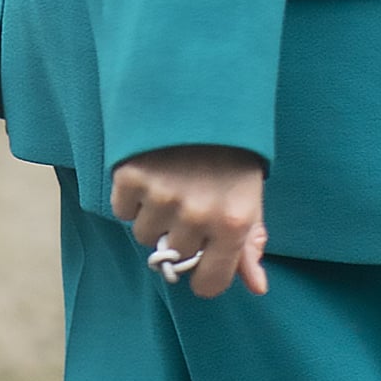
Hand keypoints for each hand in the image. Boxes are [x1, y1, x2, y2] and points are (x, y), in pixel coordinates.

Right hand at [110, 146, 268, 300]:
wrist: (201, 93)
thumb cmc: (231, 151)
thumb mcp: (250, 195)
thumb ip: (250, 244)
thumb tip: (257, 287)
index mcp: (234, 223)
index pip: (209, 284)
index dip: (204, 277)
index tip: (201, 262)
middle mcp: (198, 215)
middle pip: (174, 257)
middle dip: (180, 236)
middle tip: (189, 202)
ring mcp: (163, 197)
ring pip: (145, 235)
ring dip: (154, 215)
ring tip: (170, 182)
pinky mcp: (132, 178)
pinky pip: (123, 210)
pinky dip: (132, 196)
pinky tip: (151, 171)